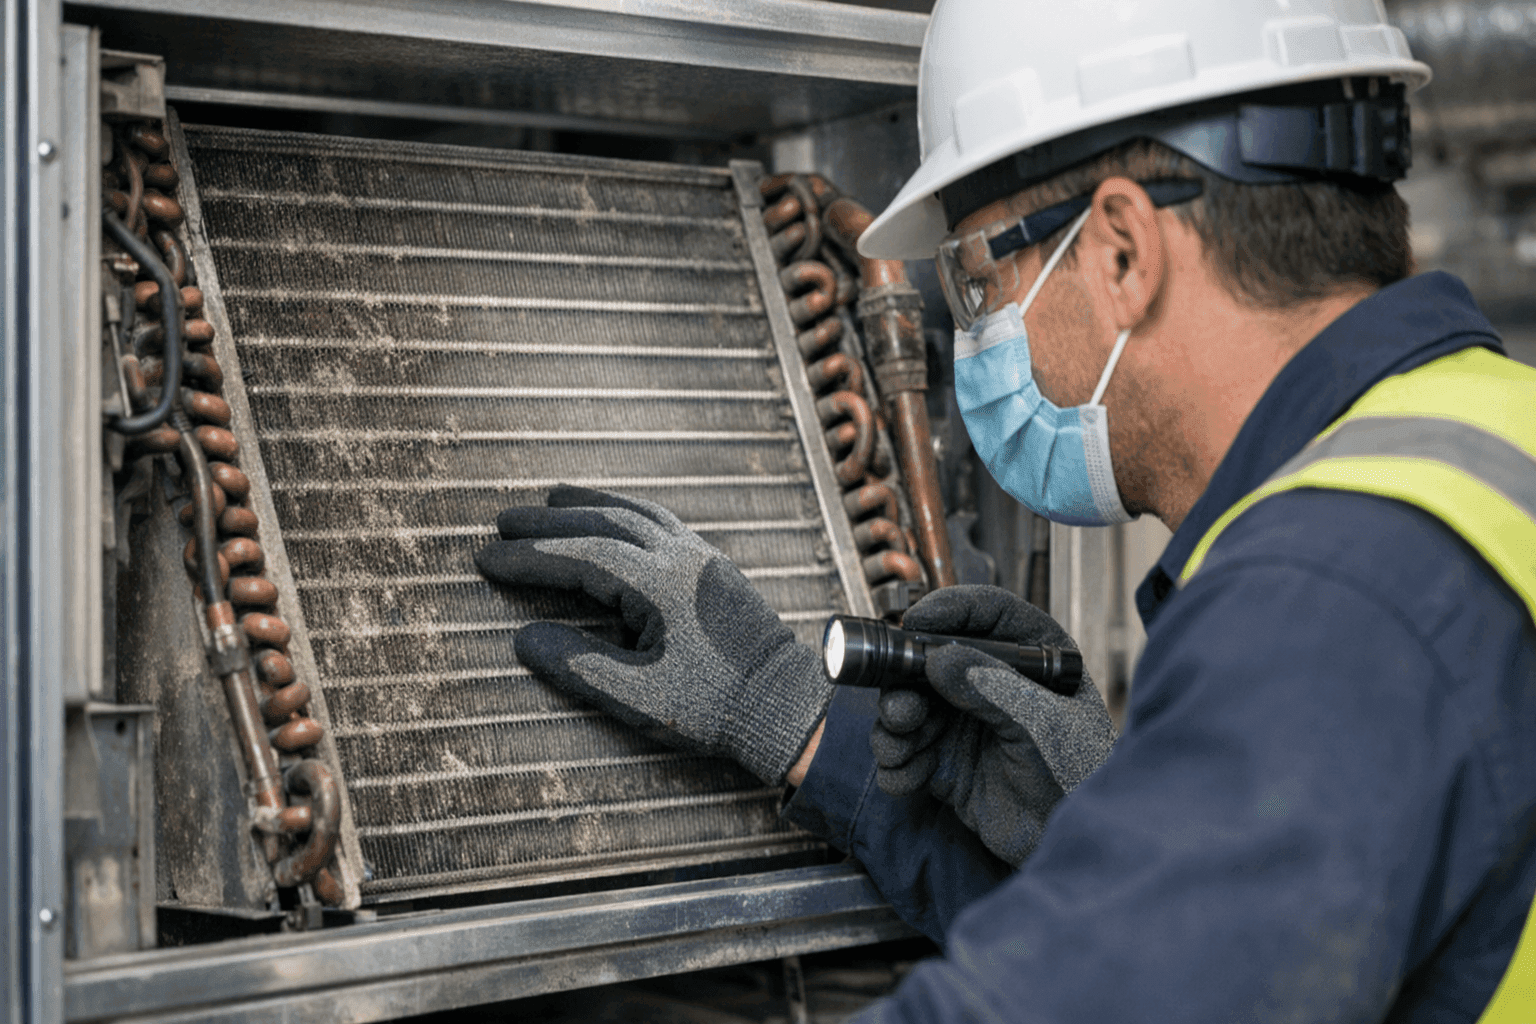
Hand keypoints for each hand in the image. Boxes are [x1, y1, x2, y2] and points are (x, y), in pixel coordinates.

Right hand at [474, 485, 830, 786]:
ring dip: (588, 505)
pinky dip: (625, 511)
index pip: (580, 557)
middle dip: (548, 522)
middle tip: (502, 522)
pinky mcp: (712, 565)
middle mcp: (680, 558)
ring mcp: (700, 556)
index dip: (529, 558)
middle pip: (602, 524)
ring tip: (548, 500)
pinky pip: (660, 521)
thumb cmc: (714, 706)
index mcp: (660, 586)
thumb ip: (578, 665)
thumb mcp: (639, 697)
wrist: (783, 703)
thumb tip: (524, 640)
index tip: (488, 559)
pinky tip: (611, 517)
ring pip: (635, 513)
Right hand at [870, 585, 1116, 865]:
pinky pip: (905, 752)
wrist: (1072, 847)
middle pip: (932, 660)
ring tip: (898, 748)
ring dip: (894, 727)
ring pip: (910, 706)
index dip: (950, 611)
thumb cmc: (1081, 780)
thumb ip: (992, 688)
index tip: (916, 623)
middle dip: (904, 683)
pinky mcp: (946, 763)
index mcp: (1032, 658)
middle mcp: (993, 683)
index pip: (988, 614)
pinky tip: (908, 777)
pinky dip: (897, 764)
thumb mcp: (1042, 726)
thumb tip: (939, 659)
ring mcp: (966, 723)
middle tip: (899, 709)